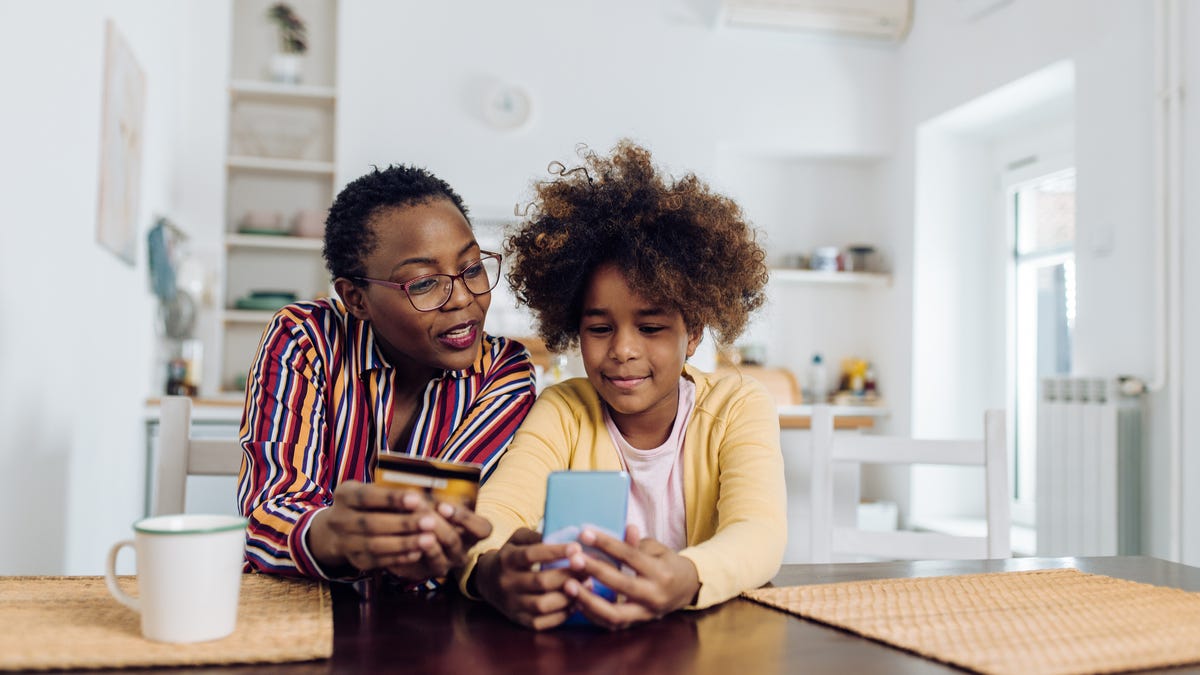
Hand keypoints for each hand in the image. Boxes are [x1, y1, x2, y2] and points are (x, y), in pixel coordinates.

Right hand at [307, 481, 483, 581]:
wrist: (337, 531)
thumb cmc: (366, 504)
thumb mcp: (371, 491)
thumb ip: (391, 491)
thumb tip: (425, 490)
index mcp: (345, 495)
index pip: (367, 496)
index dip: (392, 499)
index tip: (417, 499)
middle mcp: (340, 519)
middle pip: (372, 523)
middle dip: (403, 524)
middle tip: (430, 522)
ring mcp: (345, 543)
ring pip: (375, 545)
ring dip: (404, 543)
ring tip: (429, 540)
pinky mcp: (356, 560)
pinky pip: (378, 561)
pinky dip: (399, 558)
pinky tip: (418, 553)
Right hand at [473, 528, 585, 630]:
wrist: (486, 580)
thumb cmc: (511, 555)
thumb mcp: (517, 539)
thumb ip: (536, 535)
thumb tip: (562, 535)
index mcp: (507, 559)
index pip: (531, 555)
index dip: (555, 551)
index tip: (577, 547)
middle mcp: (507, 583)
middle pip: (540, 582)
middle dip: (568, 575)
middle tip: (588, 568)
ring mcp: (511, 604)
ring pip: (542, 605)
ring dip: (568, 596)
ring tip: (586, 585)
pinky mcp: (518, 619)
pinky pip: (542, 623)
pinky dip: (562, 614)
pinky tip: (576, 602)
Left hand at [563, 524, 699, 629]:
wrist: (686, 590)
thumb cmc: (667, 564)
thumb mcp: (657, 549)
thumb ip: (638, 543)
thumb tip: (626, 528)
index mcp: (661, 572)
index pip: (630, 556)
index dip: (607, 544)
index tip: (584, 533)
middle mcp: (654, 595)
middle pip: (621, 584)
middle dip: (595, 571)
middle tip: (573, 559)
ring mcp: (645, 613)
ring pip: (614, 614)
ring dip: (589, 600)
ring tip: (568, 586)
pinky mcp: (636, 624)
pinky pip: (611, 624)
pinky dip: (592, 614)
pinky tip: (576, 600)